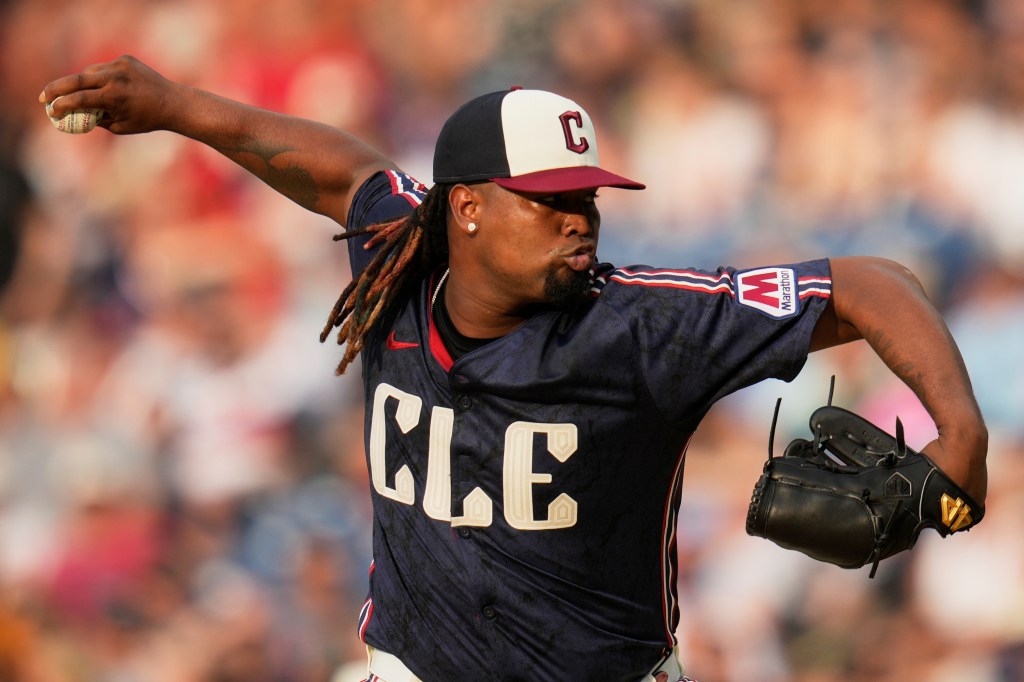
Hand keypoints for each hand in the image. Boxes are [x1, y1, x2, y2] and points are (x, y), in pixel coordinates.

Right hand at [39, 55, 183, 134]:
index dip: (61, 105)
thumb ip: (96, 119)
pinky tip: (104, 87)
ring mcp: (120, 66)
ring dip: (80, 83)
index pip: (79, 99)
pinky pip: (104, 68)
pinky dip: (99, 77)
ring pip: (89, 72)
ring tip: (79, 96)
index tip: (51, 110)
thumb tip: (74, 114)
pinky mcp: (125, 59)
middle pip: (76, 79)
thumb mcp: (120, 126)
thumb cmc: (146, 120)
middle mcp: (115, 78)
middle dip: (56, 88)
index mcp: (114, 98)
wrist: (173, 102)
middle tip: (44, 97)